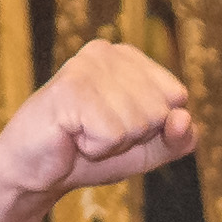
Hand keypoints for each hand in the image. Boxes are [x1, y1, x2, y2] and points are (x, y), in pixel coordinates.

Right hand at [0, 41, 196, 202]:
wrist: (37, 170)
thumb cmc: (92, 151)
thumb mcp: (149, 149)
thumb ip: (180, 138)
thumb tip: (184, 117)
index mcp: (129, 57)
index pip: (177, 96)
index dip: (154, 127)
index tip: (120, 126)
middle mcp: (107, 52)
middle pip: (160, 110)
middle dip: (134, 135)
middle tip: (97, 131)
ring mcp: (86, 66)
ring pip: (139, 122)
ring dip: (113, 142)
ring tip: (83, 133)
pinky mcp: (70, 88)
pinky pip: (113, 133)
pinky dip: (96, 147)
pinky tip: (72, 136)